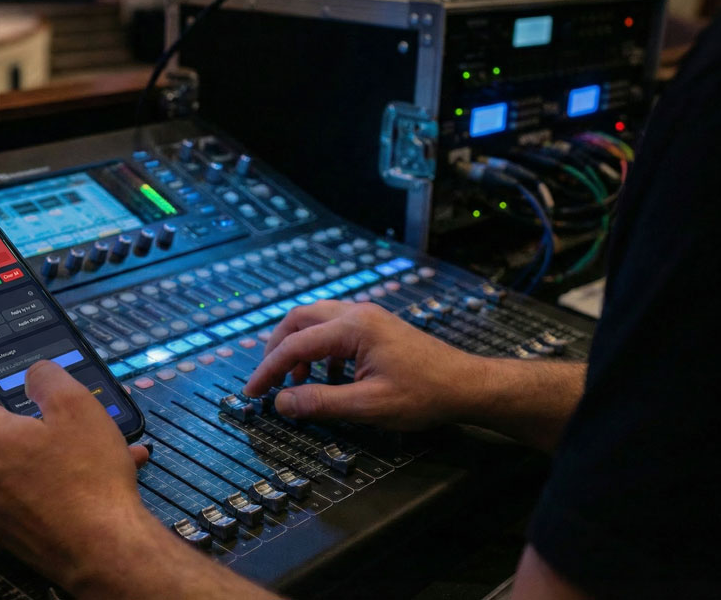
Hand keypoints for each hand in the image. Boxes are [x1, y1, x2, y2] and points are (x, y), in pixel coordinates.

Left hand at [0, 360, 160, 592]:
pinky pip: (24, 490)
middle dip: (20, 415)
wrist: (104, 552)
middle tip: (55, 411)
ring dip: (44, 449)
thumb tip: (34, 374)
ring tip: (92, 447)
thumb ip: (47, 377)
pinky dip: (51, 478)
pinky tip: (94, 476)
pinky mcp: (6, 528)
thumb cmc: (88, 481)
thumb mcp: (77, 406)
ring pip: (11, 461)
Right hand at [243, 300, 487, 428]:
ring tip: (295, 382)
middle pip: (299, 319)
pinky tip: (328, 379)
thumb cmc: (426, 394)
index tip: (252, 392)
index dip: (268, 370)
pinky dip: (320, 350)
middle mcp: (357, 314)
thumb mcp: (368, 406)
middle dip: (276, 349)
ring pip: (316, 321)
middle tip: (266, 379)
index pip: (295, 345)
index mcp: (353, 328)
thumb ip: (320, 403)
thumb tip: (282, 403)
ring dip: (298, 348)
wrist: (467, 385)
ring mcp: (368, 317)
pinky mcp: (376, 327)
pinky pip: (334, 330)